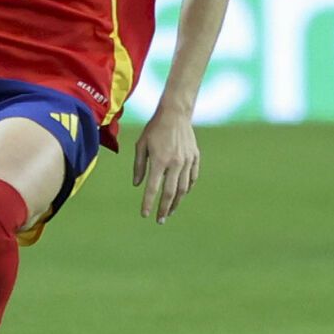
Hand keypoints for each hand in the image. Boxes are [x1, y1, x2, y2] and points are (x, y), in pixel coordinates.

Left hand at [133, 106, 199, 223]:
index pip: (153, 188)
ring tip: (170, 211)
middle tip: (160, 220)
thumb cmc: (155, 129)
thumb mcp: (141, 145)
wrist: (175, 113)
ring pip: (183, 189)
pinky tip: (182, 194)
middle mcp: (175, 163)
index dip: (148, 203)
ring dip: (176, 203)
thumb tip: (138, 185)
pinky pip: (192, 178)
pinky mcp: (195, 157)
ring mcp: (187, 161)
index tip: (145, 215)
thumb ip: (139, 166)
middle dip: (164, 209)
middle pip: (171, 193)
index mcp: (159, 161)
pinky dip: (187, 188)